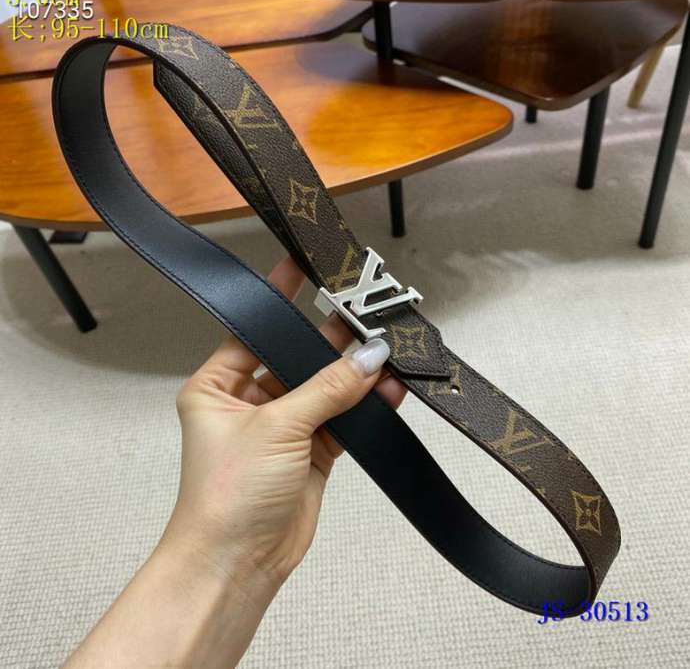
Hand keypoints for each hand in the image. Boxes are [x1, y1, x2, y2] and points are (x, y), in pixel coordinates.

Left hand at [163, 256, 406, 589]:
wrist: (238, 564)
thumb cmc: (228, 494)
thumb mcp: (276, 427)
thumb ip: (327, 389)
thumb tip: (369, 357)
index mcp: (218, 386)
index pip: (254, 330)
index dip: (279, 300)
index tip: (303, 266)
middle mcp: (249, 402)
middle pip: (295, 357)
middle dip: (329, 339)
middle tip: (364, 311)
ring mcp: (283, 428)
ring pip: (324, 388)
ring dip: (353, 374)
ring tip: (386, 347)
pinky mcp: (311, 453)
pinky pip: (343, 419)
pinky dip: (366, 407)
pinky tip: (389, 390)